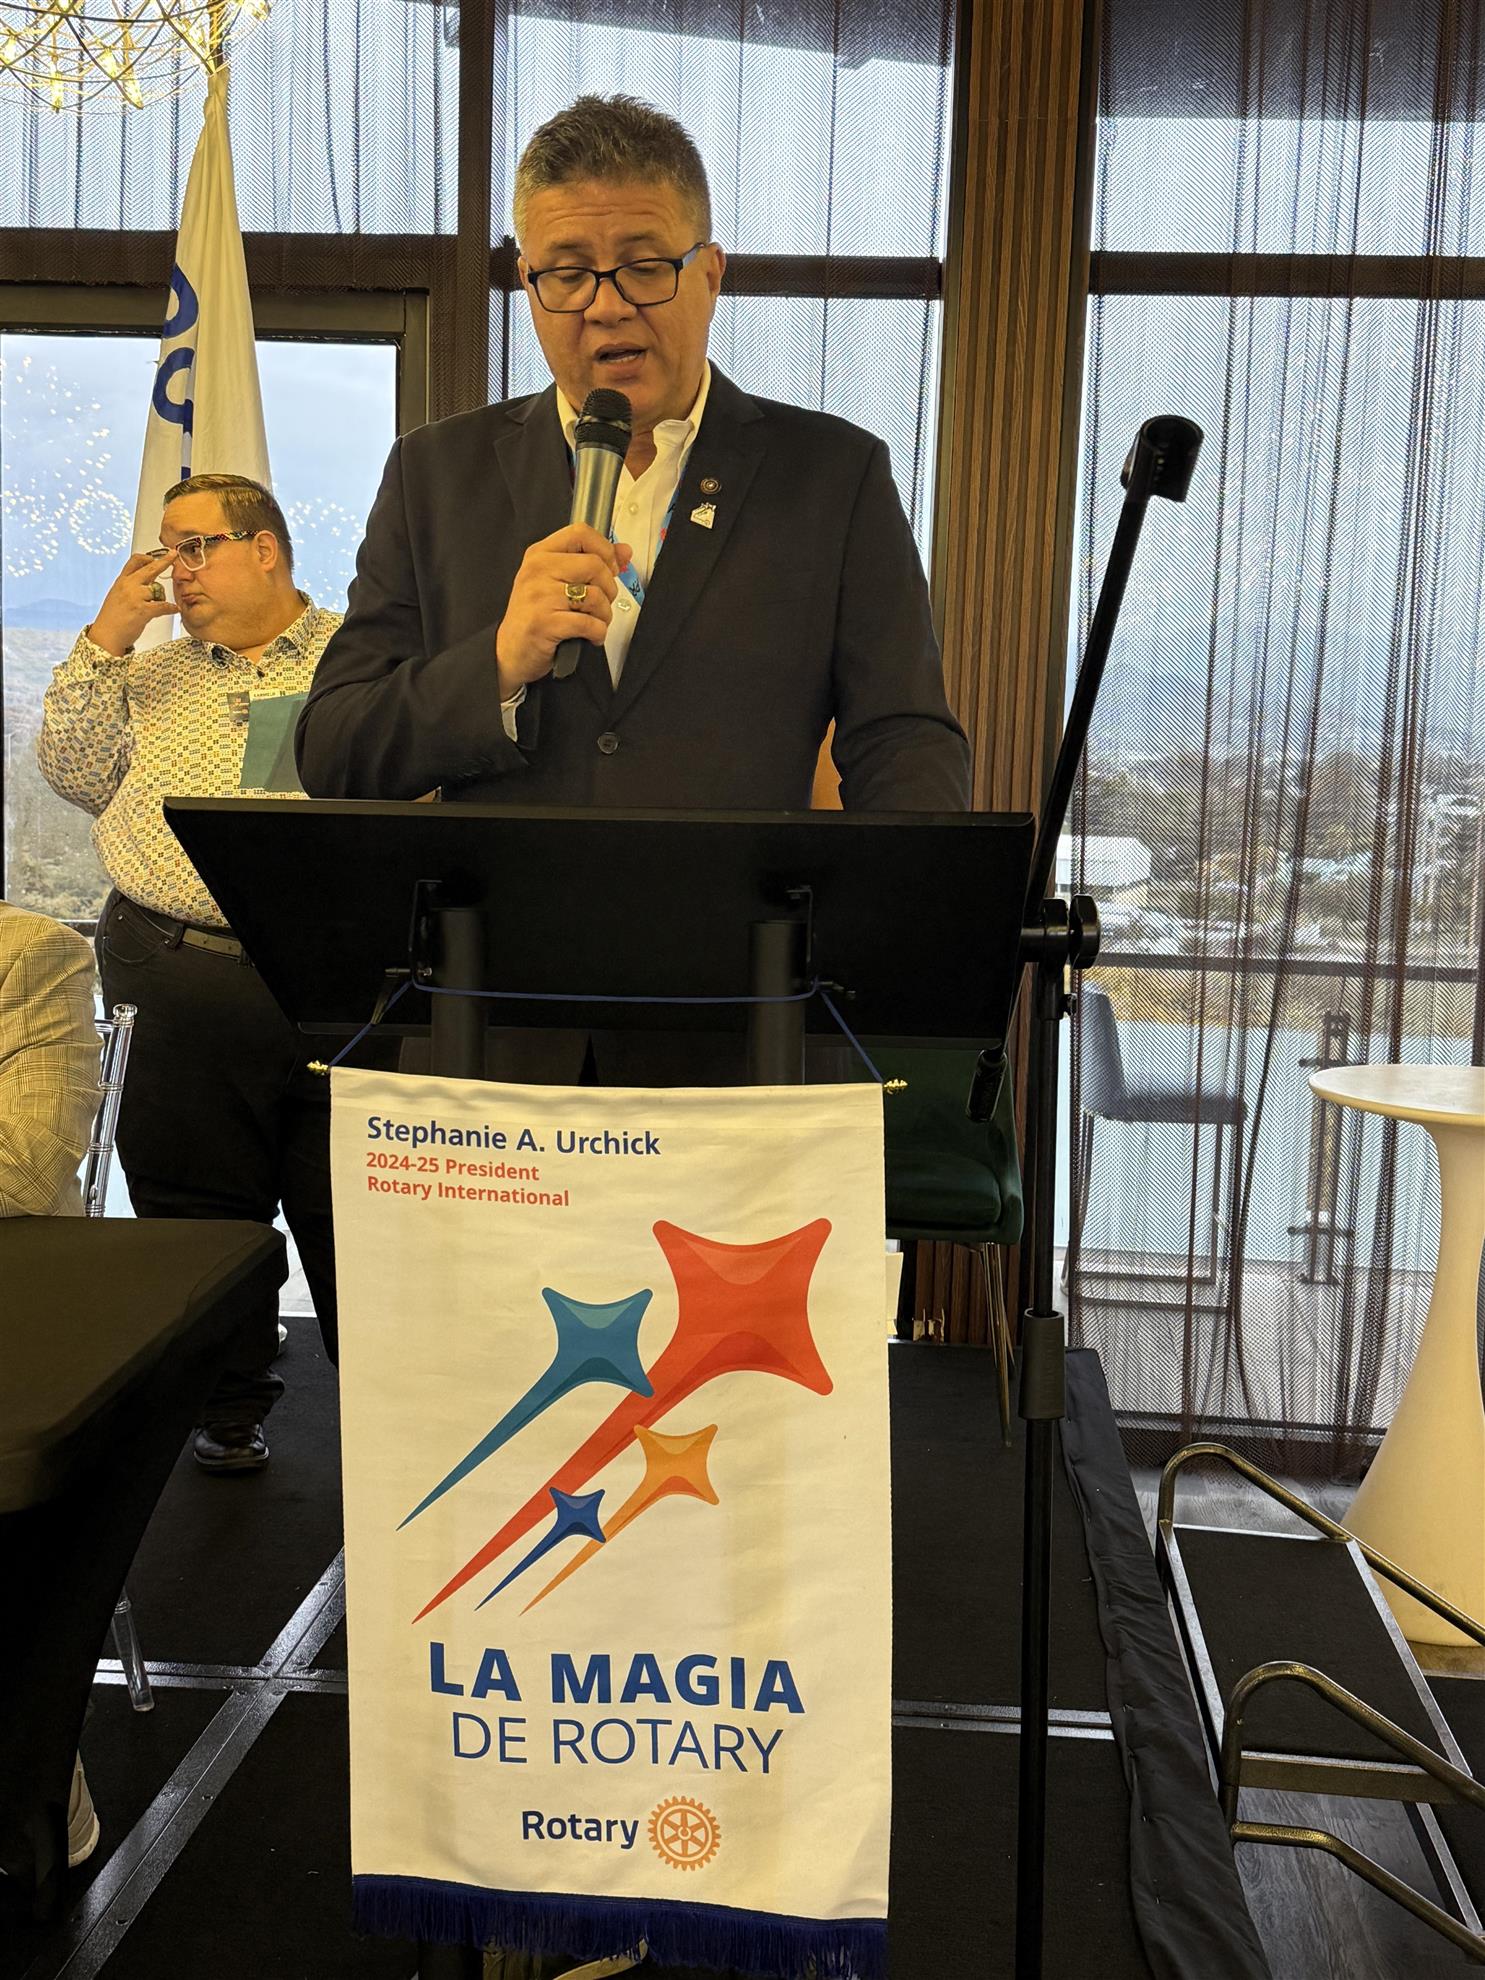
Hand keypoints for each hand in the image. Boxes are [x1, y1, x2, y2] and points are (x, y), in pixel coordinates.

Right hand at [88, 548, 179, 656]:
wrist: (106, 635)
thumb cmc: (112, 618)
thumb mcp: (117, 595)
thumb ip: (131, 586)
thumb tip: (149, 582)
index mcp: (121, 581)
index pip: (134, 561)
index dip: (147, 557)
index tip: (157, 556)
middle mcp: (128, 585)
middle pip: (149, 568)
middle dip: (164, 561)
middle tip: (173, 554)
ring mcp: (135, 597)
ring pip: (157, 589)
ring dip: (160, 598)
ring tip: (157, 606)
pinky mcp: (143, 610)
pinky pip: (163, 605)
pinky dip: (170, 608)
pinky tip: (174, 609)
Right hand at [494, 524, 634, 699]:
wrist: (511, 651)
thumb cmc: (535, 615)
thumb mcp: (557, 581)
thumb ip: (591, 562)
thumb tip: (624, 551)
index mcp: (540, 554)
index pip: (581, 533)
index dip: (605, 550)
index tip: (609, 567)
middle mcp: (538, 571)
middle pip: (594, 564)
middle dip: (609, 588)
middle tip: (600, 602)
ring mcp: (540, 597)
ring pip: (595, 595)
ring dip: (604, 614)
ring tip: (594, 621)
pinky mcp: (545, 624)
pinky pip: (589, 623)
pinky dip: (597, 633)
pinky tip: (590, 635)